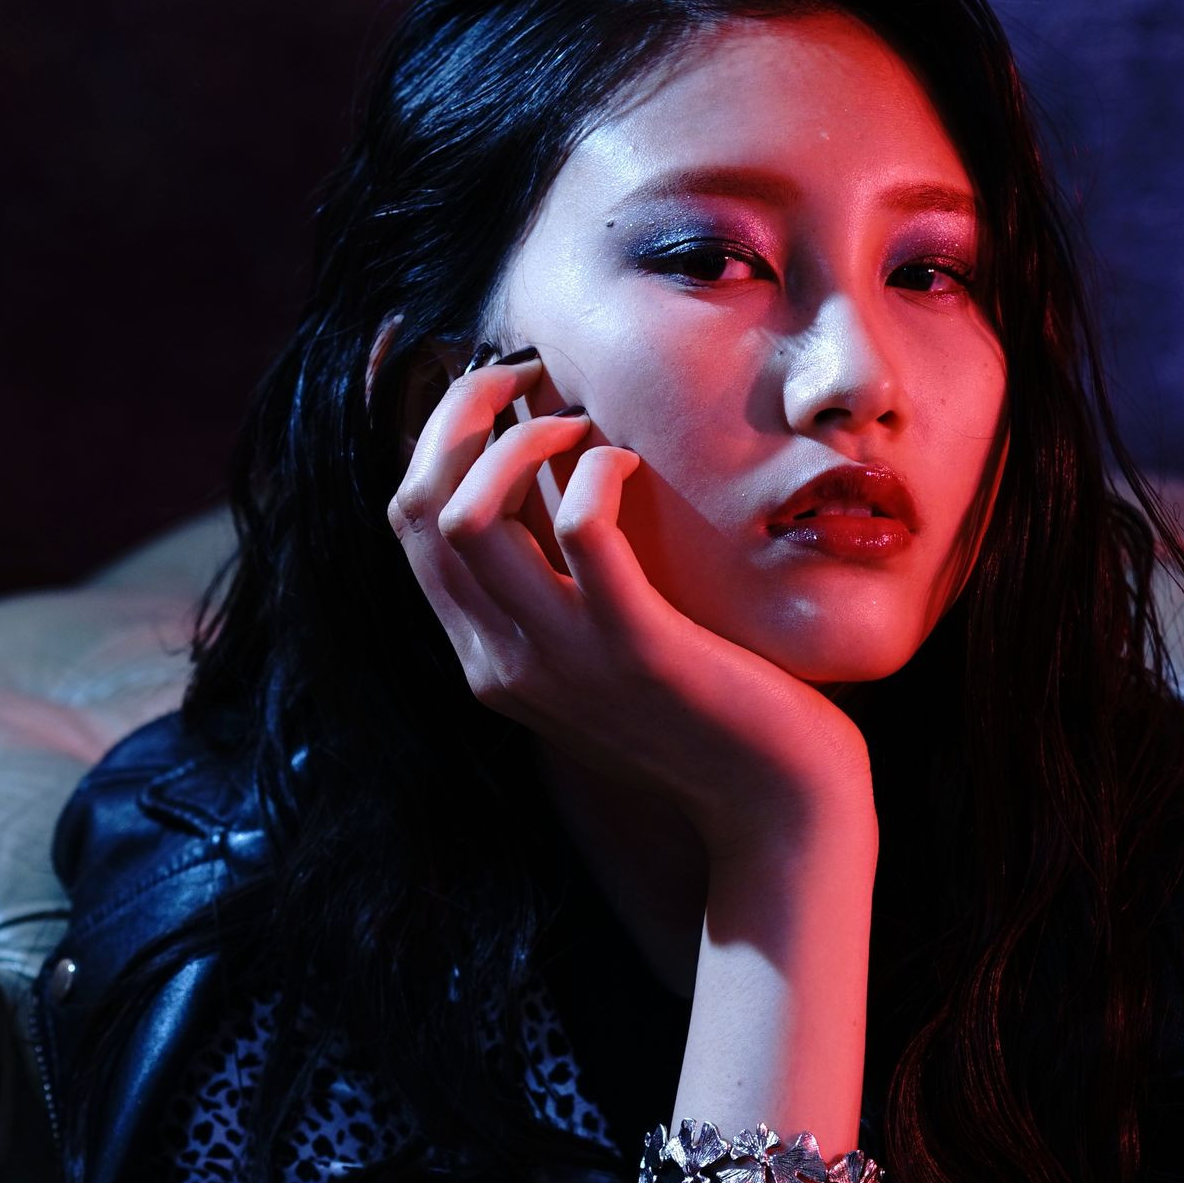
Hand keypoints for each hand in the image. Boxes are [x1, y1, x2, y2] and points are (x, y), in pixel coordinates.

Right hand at [386, 351, 875, 867]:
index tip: (496, 392)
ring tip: (580, 425)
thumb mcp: (605, 654)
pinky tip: (630, 466)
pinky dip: (595, 474)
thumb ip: (562, 591)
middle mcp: (501, 661)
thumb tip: (548, 485)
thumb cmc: (705, 716)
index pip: (410, 526)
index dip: (435, 437)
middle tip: (525, 374)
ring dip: (518, 442)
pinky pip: (581, 531)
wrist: (774, 808)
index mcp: (487, 657)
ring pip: (469, 518)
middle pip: (419, 510)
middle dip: (458, 415)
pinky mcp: (635, 647)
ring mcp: (561, 659)